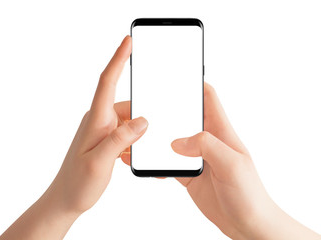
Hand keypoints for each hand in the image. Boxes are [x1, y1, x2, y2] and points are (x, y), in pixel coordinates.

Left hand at [0, 35, 147, 239]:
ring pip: (129, 121)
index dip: (119, 59)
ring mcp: (103, 129)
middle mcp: (99, 119)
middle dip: (142, 117)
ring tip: (127, 158)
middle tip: (138, 143)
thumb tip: (143, 120)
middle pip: (128, 105)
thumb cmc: (78, 183)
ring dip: (136, 136)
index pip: (107, 82)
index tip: (128, 41)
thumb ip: (121, 139)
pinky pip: (126, 133)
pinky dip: (132, 143)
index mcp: (96, 119)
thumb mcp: (101, 161)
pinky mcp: (106, 138)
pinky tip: (127, 159)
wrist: (65, 199)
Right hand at [122, 83, 319, 239]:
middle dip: (166, 111)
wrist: (246, 224)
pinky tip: (145, 164)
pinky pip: (166, 163)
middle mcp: (207, 141)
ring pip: (171, 140)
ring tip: (139, 136)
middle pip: (183, 117)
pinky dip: (155, 162)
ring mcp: (196, 158)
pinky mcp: (187, 174)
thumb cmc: (250, 194)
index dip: (194, 83)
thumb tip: (178, 141)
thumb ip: (207, 146)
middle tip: (146, 108)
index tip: (175, 75)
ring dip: (156, 138)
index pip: (208, 98)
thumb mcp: (232, 165)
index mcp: (221, 132)